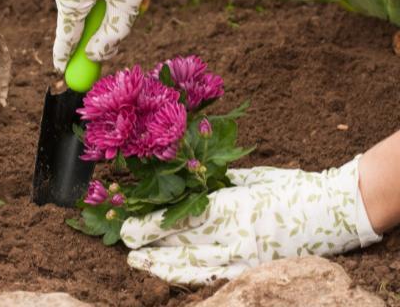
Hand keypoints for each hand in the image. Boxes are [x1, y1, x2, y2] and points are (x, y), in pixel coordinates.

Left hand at [120, 157, 381, 283]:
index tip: (128, 225)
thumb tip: (187, 183)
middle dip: (147, 244)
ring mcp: (242, 258)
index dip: (149, 224)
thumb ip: (216, 185)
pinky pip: (212, 278)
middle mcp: (231, 236)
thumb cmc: (288, 188)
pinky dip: (187, 276)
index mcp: (229, 207)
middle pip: (178, 244)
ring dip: (160, 264)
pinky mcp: (251, 271)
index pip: (177, 219)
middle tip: (125, 243)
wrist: (331, 210)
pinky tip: (170, 275)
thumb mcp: (248, 179)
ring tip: (138, 262)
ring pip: (190, 267)